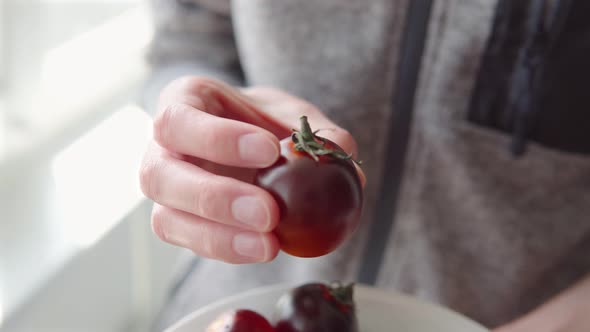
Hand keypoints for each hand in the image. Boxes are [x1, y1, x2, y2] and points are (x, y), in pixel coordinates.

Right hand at [139, 76, 362, 262]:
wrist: (244, 140)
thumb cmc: (260, 120)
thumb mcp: (287, 112)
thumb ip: (315, 129)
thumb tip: (341, 150)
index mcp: (180, 103)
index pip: (177, 121)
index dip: (217, 139)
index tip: (269, 151)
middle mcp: (160, 149)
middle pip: (158, 176)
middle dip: (215, 198)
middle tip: (269, 213)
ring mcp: (165, 191)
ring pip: (167, 220)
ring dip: (218, 237)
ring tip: (270, 245)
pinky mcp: (178, 223)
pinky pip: (192, 242)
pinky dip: (227, 249)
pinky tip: (264, 248)